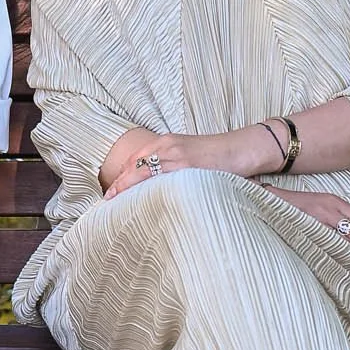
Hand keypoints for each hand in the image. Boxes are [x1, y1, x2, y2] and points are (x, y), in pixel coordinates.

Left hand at [101, 125, 275, 197]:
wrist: (242, 148)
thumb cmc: (216, 155)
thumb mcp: (187, 154)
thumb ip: (168, 164)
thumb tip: (151, 184)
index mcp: (165, 142)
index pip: (134, 159)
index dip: (120, 177)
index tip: (110, 193)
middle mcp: (168, 146)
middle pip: (134, 167)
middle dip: (119, 186)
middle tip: (108, 203)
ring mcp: (178, 156)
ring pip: (144, 174)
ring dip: (130, 191)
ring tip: (119, 207)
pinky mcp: (190, 167)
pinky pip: (164, 181)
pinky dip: (151, 192)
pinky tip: (144, 204)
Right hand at [271, 188, 349, 258]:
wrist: (273, 202)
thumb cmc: (298, 207)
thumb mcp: (322, 205)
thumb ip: (338, 216)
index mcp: (336, 201)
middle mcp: (331, 208)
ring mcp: (320, 219)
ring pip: (348, 239)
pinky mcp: (310, 229)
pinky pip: (331, 244)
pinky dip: (341, 254)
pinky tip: (344, 261)